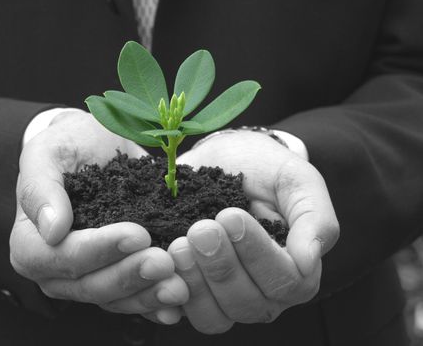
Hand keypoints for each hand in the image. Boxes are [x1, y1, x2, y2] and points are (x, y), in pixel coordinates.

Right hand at [10, 110, 187, 320]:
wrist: (98, 149)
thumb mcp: (47, 152)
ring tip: (179, 285)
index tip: (137, 234)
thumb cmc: (69, 147)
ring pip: (115, 299)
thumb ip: (40, 188)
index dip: (99, 250)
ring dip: (148, 295)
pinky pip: (133, 300)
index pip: (62, 257)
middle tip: (164, 262)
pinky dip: (155, 302)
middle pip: (91, 285)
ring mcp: (87, 279)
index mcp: (31, 245)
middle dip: (130, 275)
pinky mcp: (115, 279)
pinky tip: (179, 301)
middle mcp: (55, 271)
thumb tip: (51, 229)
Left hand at [169, 130, 338, 333]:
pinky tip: (162, 265)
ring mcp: (225, 296)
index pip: (284, 282)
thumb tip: (310, 260)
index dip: (256, 254)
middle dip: (221, 267)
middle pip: (247, 304)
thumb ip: (314, 217)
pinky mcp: (193, 292)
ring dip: (195, 283)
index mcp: (295, 271)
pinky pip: (181, 311)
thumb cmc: (265, 170)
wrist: (224, 158)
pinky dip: (169, 294)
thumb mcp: (296, 180)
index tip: (230, 216)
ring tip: (180, 244)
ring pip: (214, 318)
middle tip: (201, 228)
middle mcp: (263, 293)